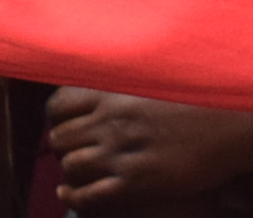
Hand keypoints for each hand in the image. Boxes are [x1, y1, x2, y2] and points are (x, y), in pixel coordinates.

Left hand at [47, 88, 252, 207]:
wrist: (226, 125)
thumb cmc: (194, 102)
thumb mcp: (147, 83)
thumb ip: (121, 87)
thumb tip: (106, 91)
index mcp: (109, 94)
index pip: (59, 105)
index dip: (55, 118)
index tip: (59, 124)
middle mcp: (108, 122)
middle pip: (61, 137)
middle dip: (62, 148)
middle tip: (69, 153)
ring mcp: (120, 151)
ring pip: (71, 165)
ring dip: (70, 172)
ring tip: (74, 175)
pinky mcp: (136, 180)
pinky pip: (91, 193)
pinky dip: (75, 197)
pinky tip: (69, 197)